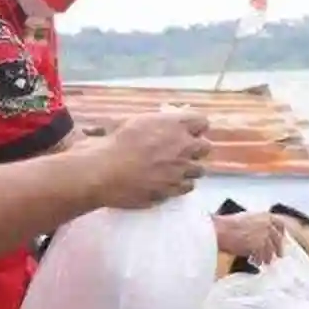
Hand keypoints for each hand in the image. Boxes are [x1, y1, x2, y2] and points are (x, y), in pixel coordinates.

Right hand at [91, 111, 210, 208]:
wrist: (103, 172)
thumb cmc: (113, 143)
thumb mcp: (133, 121)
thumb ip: (155, 121)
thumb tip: (165, 119)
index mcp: (174, 125)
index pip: (202, 122)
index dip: (195, 126)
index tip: (188, 130)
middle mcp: (183, 147)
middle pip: (206, 147)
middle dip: (196, 148)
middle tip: (183, 151)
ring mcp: (180, 170)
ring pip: (199, 170)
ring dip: (189, 168)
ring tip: (174, 169)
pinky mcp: (173, 190)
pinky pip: (186, 187)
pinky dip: (179, 185)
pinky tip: (167, 182)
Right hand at [214, 212, 285, 264]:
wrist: (221, 230)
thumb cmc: (227, 224)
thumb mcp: (246, 218)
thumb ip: (257, 223)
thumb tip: (261, 231)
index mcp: (264, 216)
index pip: (279, 224)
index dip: (281, 233)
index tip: (281, 238)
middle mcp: (267, 225)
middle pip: (278, 240)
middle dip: (278, 248)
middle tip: (278, 255)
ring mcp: (264, 236)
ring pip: (270, 250)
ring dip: (268, 257)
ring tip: (265, 262)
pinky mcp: (259, 246)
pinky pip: (262, 257)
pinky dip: (259, 261)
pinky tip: (255, 263)